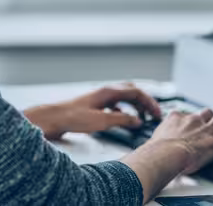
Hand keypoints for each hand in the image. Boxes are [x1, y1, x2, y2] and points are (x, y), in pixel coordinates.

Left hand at [23, 83, 162, 140]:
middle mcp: (106, 91)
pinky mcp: (94, 105)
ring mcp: (100, 97)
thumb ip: (122, 120)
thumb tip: (137, 120)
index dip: (150, 103)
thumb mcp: (102, 121)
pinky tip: (123, 119)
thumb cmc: (74, 118)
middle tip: (153, 114)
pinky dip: (123, 110)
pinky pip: (114, 104)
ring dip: (135, 106)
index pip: (136, 92)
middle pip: (131, 92)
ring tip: (142, 117)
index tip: (157, 114)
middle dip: (144, 102)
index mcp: (109, 91)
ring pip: (123, 98)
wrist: (54, 118)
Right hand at [148, 108, 212, 174]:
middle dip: (209, 116)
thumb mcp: (155, 138)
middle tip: (211, 121)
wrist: (166, 154)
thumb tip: (153, 146)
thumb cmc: (157, 150)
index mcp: (177, 118)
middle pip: (205, 112)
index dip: (188, 119)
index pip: (184, 114)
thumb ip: (159, 137)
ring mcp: (206, 130)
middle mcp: (193, 120)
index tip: (189, 123)